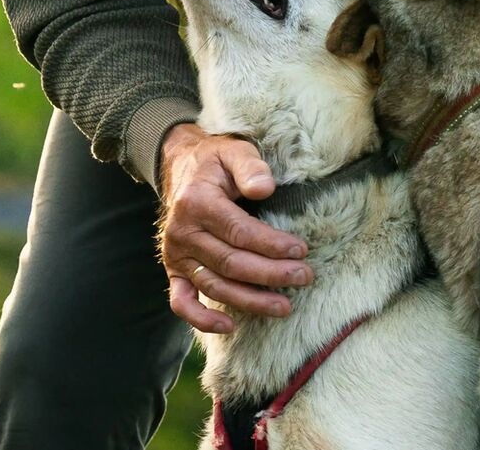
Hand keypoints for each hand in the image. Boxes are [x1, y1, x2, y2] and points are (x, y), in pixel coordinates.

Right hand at [157, 123, 313, 333]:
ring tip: (284, 306)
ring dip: (250, 301)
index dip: (271, 245)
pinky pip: (181, 301)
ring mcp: (176, 256)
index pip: (239, 232)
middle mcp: (183, 233)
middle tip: (304, 277)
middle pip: (231, 263)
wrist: (181, 167)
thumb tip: (265, 188)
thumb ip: (250, 167)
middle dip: (271, 274)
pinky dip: (201, 319)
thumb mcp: (234, 152)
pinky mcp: (175, 271)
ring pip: (215, 286)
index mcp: (197, 203)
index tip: (301, 250)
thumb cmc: (216, 162)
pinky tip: (230, 327)